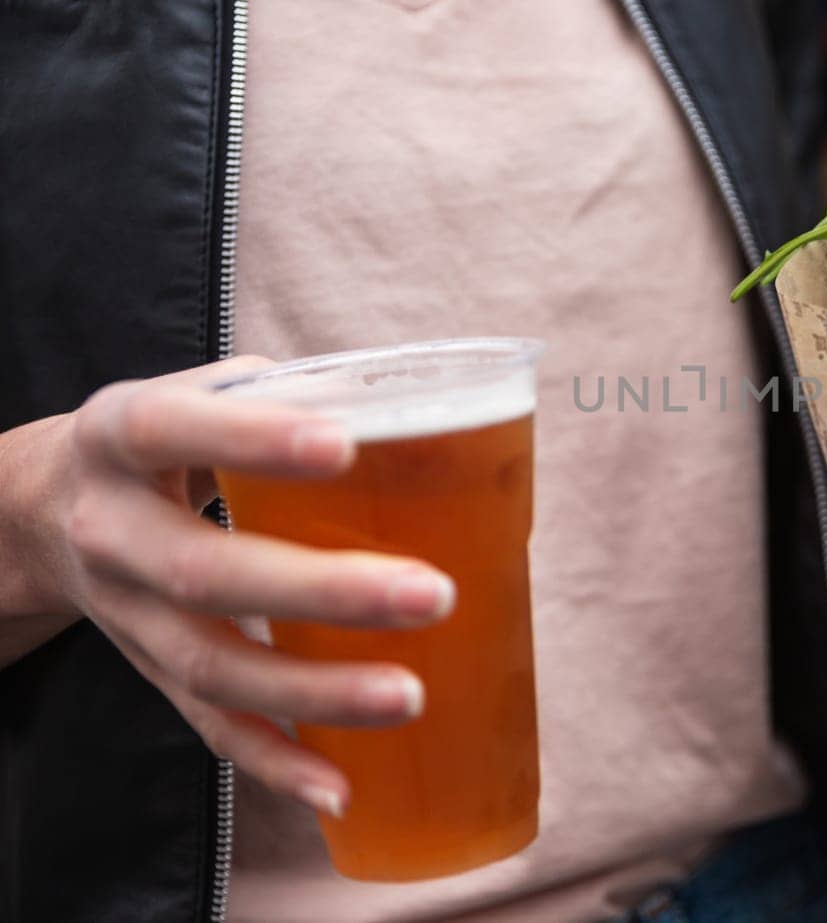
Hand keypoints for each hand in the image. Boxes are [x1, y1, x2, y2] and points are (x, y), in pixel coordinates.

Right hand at [10, 358, 456, 815]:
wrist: (45, 508)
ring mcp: (125, 614)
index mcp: (120, 435)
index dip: (253, 439)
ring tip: (410, 696)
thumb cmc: (165, 437)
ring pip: (212, 665)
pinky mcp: (148, 670)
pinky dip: (276, 763)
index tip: (343, 446)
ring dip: (315, 692)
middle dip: (323, 591)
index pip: (176, 431)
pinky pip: (208, 728)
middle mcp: (110, 530)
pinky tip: (341, 788)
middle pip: (207, 572)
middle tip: (431, 594)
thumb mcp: (197, 389)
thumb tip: (415, 401)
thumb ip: (291, 389)